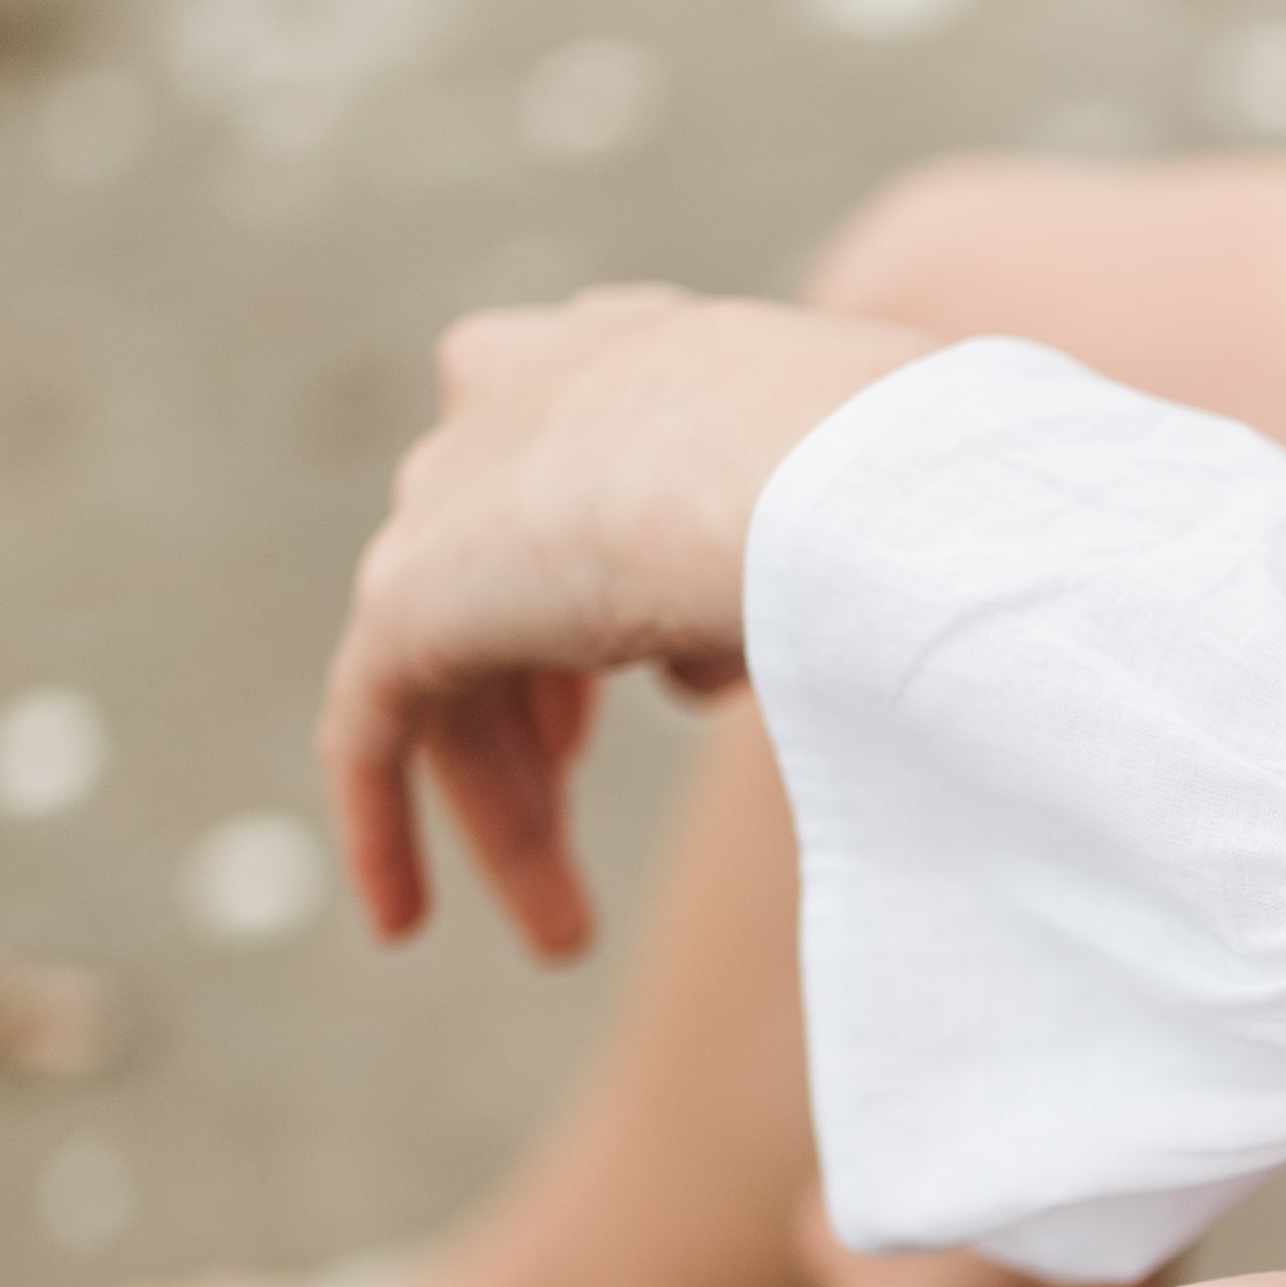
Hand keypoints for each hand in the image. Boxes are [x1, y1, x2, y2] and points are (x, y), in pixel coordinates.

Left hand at [319, 282, 926, 955]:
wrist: (825, 470)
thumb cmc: (913, 478)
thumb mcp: (891, 503)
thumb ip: (849, 558)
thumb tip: (835, 653)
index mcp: (634, 351)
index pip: (584, 455)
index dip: (612, 574)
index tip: (661, 676)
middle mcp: (522, 396)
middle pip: (506, 572)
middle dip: (548, 708)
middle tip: (585, 802)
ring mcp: (454, 492)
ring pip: (455, 675)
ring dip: (511, 810)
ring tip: (566, 935)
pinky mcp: (406, 598)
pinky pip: (372, 731)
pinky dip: (383, 826)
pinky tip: (403, 925)